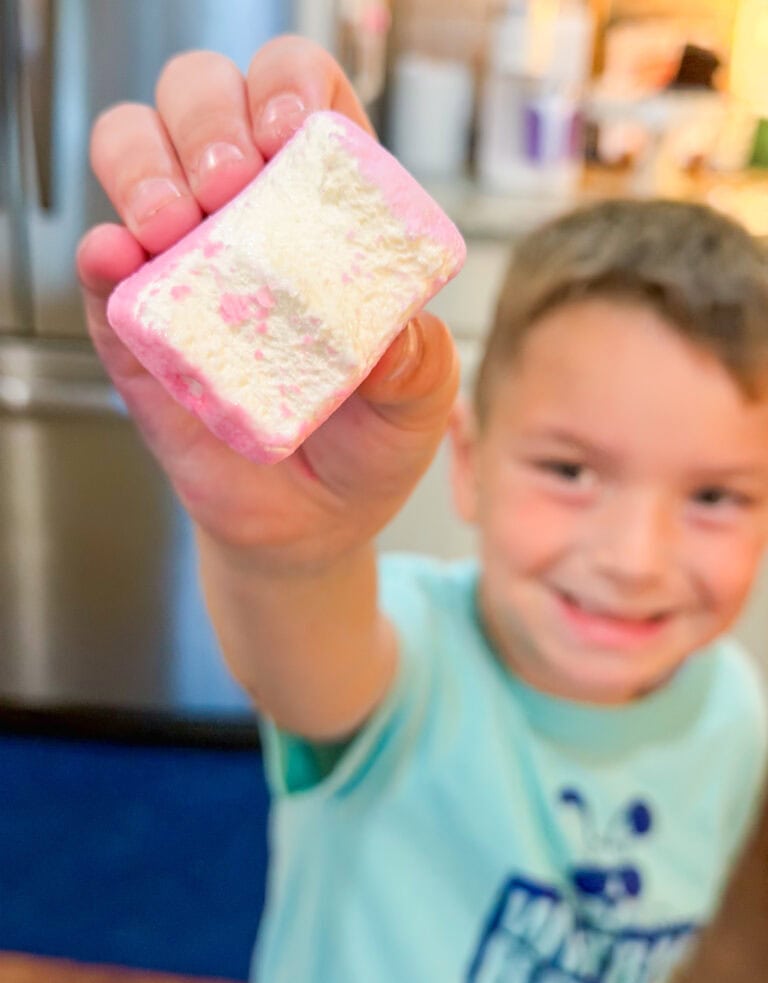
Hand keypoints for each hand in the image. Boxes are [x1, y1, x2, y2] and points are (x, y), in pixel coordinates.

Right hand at [77, 36, 458, 573]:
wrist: (316, 522)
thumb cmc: (374, 439)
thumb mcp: (421, 396)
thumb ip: (418, 361)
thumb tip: (388, 336)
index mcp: (326, 207)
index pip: (296, 97)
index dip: (285, 85)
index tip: (288, 133)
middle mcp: (248, 216)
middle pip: (203, 102)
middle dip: (206, 115)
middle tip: (230, 181)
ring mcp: (186, 265)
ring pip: (134, 156)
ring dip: (143, 166)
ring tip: (174, 221)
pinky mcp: (139, 327)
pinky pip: (102, 274)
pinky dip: (101, 254)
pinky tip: (118, 258)